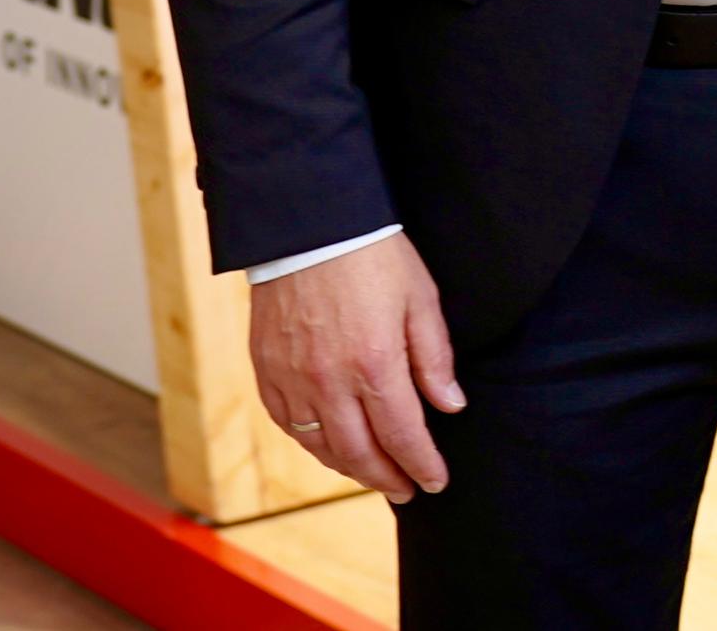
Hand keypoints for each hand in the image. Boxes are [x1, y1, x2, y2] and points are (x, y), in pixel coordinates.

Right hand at [246, 231, 461, 498]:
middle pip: (359, 453)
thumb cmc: (373, 256)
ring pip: (320, 446)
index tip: (435, 481)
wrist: (310, 226)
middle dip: (387, 478)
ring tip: (374, 473)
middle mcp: (329, 382)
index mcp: (375, 364)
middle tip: (406, 490)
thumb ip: (434, 358)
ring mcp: (292, 380)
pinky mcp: (266, 371)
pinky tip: (330, 446)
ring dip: (350, 468)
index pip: (403, 434)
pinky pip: (288, 425)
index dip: (421, 464)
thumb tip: (450, 406)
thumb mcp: (421, 299)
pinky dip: (312, 443)